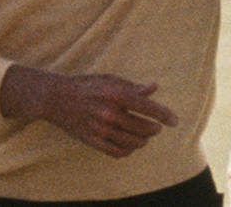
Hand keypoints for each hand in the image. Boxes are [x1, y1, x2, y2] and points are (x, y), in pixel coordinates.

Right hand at [0, 67, 178, 158]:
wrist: (55, 98)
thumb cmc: (86, 85)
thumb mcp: (110, 80)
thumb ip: (133, 87)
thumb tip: (154, 88)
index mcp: (116, 94)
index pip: (147, 107)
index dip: (164, 115)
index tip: (174, 121)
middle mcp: (109, 113)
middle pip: (142, 128)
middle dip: (154, 129)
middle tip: (156, 127)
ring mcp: (100, 129)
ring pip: (132, 142)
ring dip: (143, 141)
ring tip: (145, 136)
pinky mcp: (92, 140)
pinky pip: (117, 152)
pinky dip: (128, 150)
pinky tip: (131, 144)